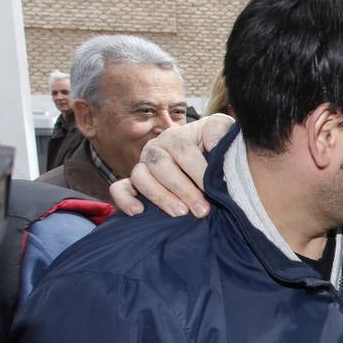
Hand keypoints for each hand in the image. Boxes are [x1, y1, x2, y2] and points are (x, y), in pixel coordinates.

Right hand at [110, 114, 232, 216]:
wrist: (205, 159)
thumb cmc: (215, 146)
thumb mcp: (223, 131)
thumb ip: (220, 130)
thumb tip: (212, 145)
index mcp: (175, 136)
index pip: (183, 150)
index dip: (198, 171)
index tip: (213, 190)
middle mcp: (155, 149)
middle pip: (161, 166)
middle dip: (183, 190)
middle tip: (202, 210)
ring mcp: (142, 166)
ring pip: (140, 177)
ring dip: (160, 197)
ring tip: (181, 213)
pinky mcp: (132, 183)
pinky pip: (119, 188)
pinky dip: (125, 199)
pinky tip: (138, 211)